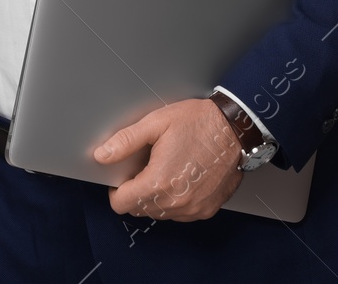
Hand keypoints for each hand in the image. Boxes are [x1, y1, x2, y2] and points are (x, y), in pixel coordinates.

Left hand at [94, 98, 242, 221]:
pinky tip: (180, 178)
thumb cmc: (199, 123)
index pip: (122, 204)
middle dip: (135, 192)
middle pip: (140, 210)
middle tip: (145, 168)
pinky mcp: (207, 209)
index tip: (121, 178)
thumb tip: (102, 155)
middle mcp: (177, 201)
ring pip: (160, 213)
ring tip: (164, 170)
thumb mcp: (155, 123)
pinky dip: (175, 201)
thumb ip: (125, 141)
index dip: (116, 190)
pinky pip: (180, 213)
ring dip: (155, 198)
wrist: (235, 129)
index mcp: (159, 182)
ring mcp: (193, 208)